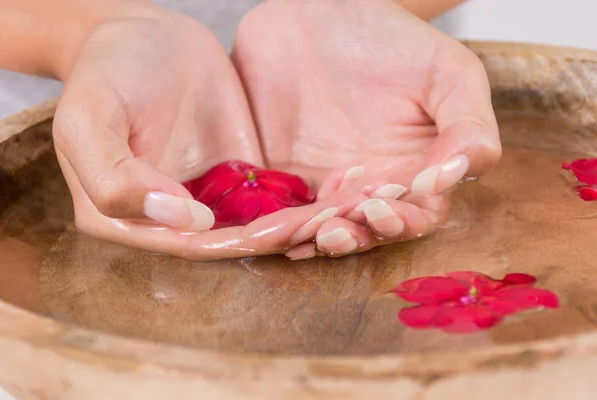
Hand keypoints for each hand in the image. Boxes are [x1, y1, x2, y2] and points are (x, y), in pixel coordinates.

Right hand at [52, 2, 338, 259]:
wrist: (141, 34)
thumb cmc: (107, 72)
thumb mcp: (91, 120)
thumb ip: (116, 178)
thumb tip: (186, 221)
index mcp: (129, 221)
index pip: (191, 247)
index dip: (242, 244)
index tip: (290, 228)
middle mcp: (173, 220)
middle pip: (235, 242)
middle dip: (287, 235)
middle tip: (335, 220)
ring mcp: (210, 198)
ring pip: (261, 223)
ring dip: (304, 222)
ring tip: (349, 208)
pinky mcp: (239, 177)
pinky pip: (273, 196)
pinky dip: (305, 198)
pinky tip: (342, 189)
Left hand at [232, 0, 500, 258]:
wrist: (318, 10)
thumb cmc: (392, 37)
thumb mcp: (448, 73)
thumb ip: (468, 127)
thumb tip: (457, 177)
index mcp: (416, 169)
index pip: (417, 214)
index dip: (402, 222)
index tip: (382, 208)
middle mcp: (371, 184)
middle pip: (364, 230)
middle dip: (350, 236)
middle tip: (333, 230)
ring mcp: (325, 183)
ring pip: (319, 228)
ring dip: (308, 239)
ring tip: (296, 236)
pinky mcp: (284, 175)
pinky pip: (280, 208)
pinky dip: (274, 226)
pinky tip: (267, 234)